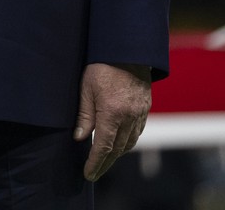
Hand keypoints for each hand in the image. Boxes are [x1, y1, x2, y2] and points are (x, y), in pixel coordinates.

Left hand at [74, 62, 150, 181]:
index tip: (88, 174)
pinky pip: (137, 132)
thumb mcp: (86, 88)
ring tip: (104, 161)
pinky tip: (119, 143)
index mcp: (112, 113)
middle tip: (94, 173)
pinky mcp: (145, 108)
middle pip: (118, 149)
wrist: (127, 50)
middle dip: (105, 163)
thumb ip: (84, 115)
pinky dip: (127, 142)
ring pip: (129, 142)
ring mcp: (140, 113)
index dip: (95, 162)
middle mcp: (129, 117)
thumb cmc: (101, 66)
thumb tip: (80, 138)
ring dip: (117, 154)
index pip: (103, 146)